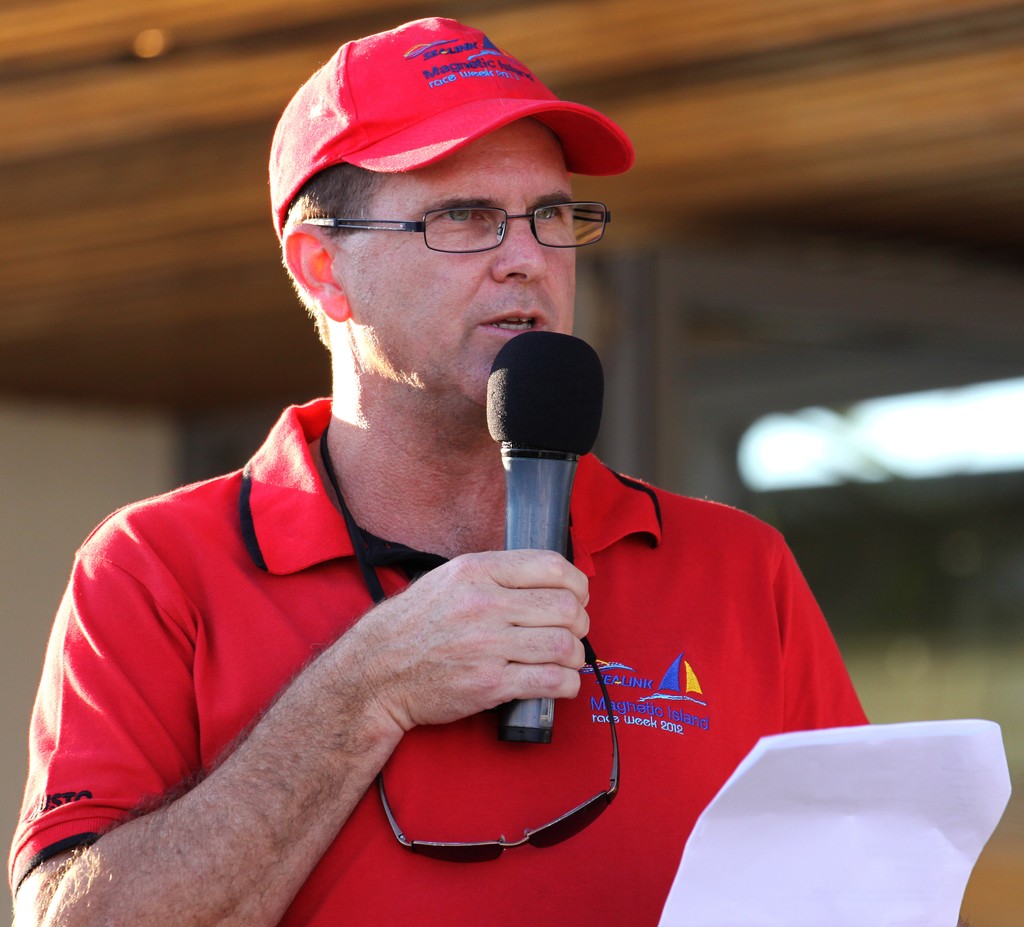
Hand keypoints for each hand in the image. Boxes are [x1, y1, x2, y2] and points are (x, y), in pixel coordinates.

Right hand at [336, 548, 589, 731]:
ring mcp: (487, 645)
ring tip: (567, 659)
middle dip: (580, 622)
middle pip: (565, 607)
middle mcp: (484, 604)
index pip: (552, 567)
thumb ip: (495, 574)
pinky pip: (550, 681)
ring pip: (564, 645)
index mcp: (476, 571)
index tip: (578, 596)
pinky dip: (567, 684)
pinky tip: (561, 682)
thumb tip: (548, 577)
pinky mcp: (489, 684)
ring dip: (575, 655)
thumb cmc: (414, 625)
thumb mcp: (447, 578)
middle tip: (573, 631)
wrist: (376, 672)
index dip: (578, 584)